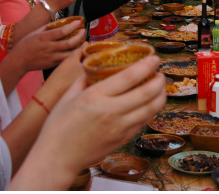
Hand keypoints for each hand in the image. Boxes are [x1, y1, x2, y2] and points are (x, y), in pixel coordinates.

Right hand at [8, 20, 85, 72]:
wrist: (18, 61)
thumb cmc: (26, 44)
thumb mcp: (36, 32)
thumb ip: (49, 27)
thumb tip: (62, 22)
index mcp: (44, 38)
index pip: (62, 31)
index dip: (73, 26)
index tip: (79, 22)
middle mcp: (49, 48)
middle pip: (69, 43)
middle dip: (79, 37)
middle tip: (84, 32)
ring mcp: (51, 57)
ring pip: (70, 54)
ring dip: (80, 48)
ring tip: (86, 43)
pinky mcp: (52, 64)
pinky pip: (65, 60)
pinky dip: (74, 56)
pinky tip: (79, 51)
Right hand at [11, 56, 165, 189]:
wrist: (57, 158)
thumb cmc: (58, 127)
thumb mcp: (68, 97)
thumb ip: (83, 80)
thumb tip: (95, 68)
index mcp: (96, 96)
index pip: (129, 77)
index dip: (147, 66)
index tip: (155, 59)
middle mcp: (111, 111)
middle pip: (147, 92)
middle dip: (159, 80)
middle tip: (160, 74)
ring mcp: (120, 127)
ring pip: (151, 109)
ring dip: (161, 96)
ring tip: (160, 88)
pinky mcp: (123, 139)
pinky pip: (144, 122)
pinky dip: (151, 111)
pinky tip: (150, 105)